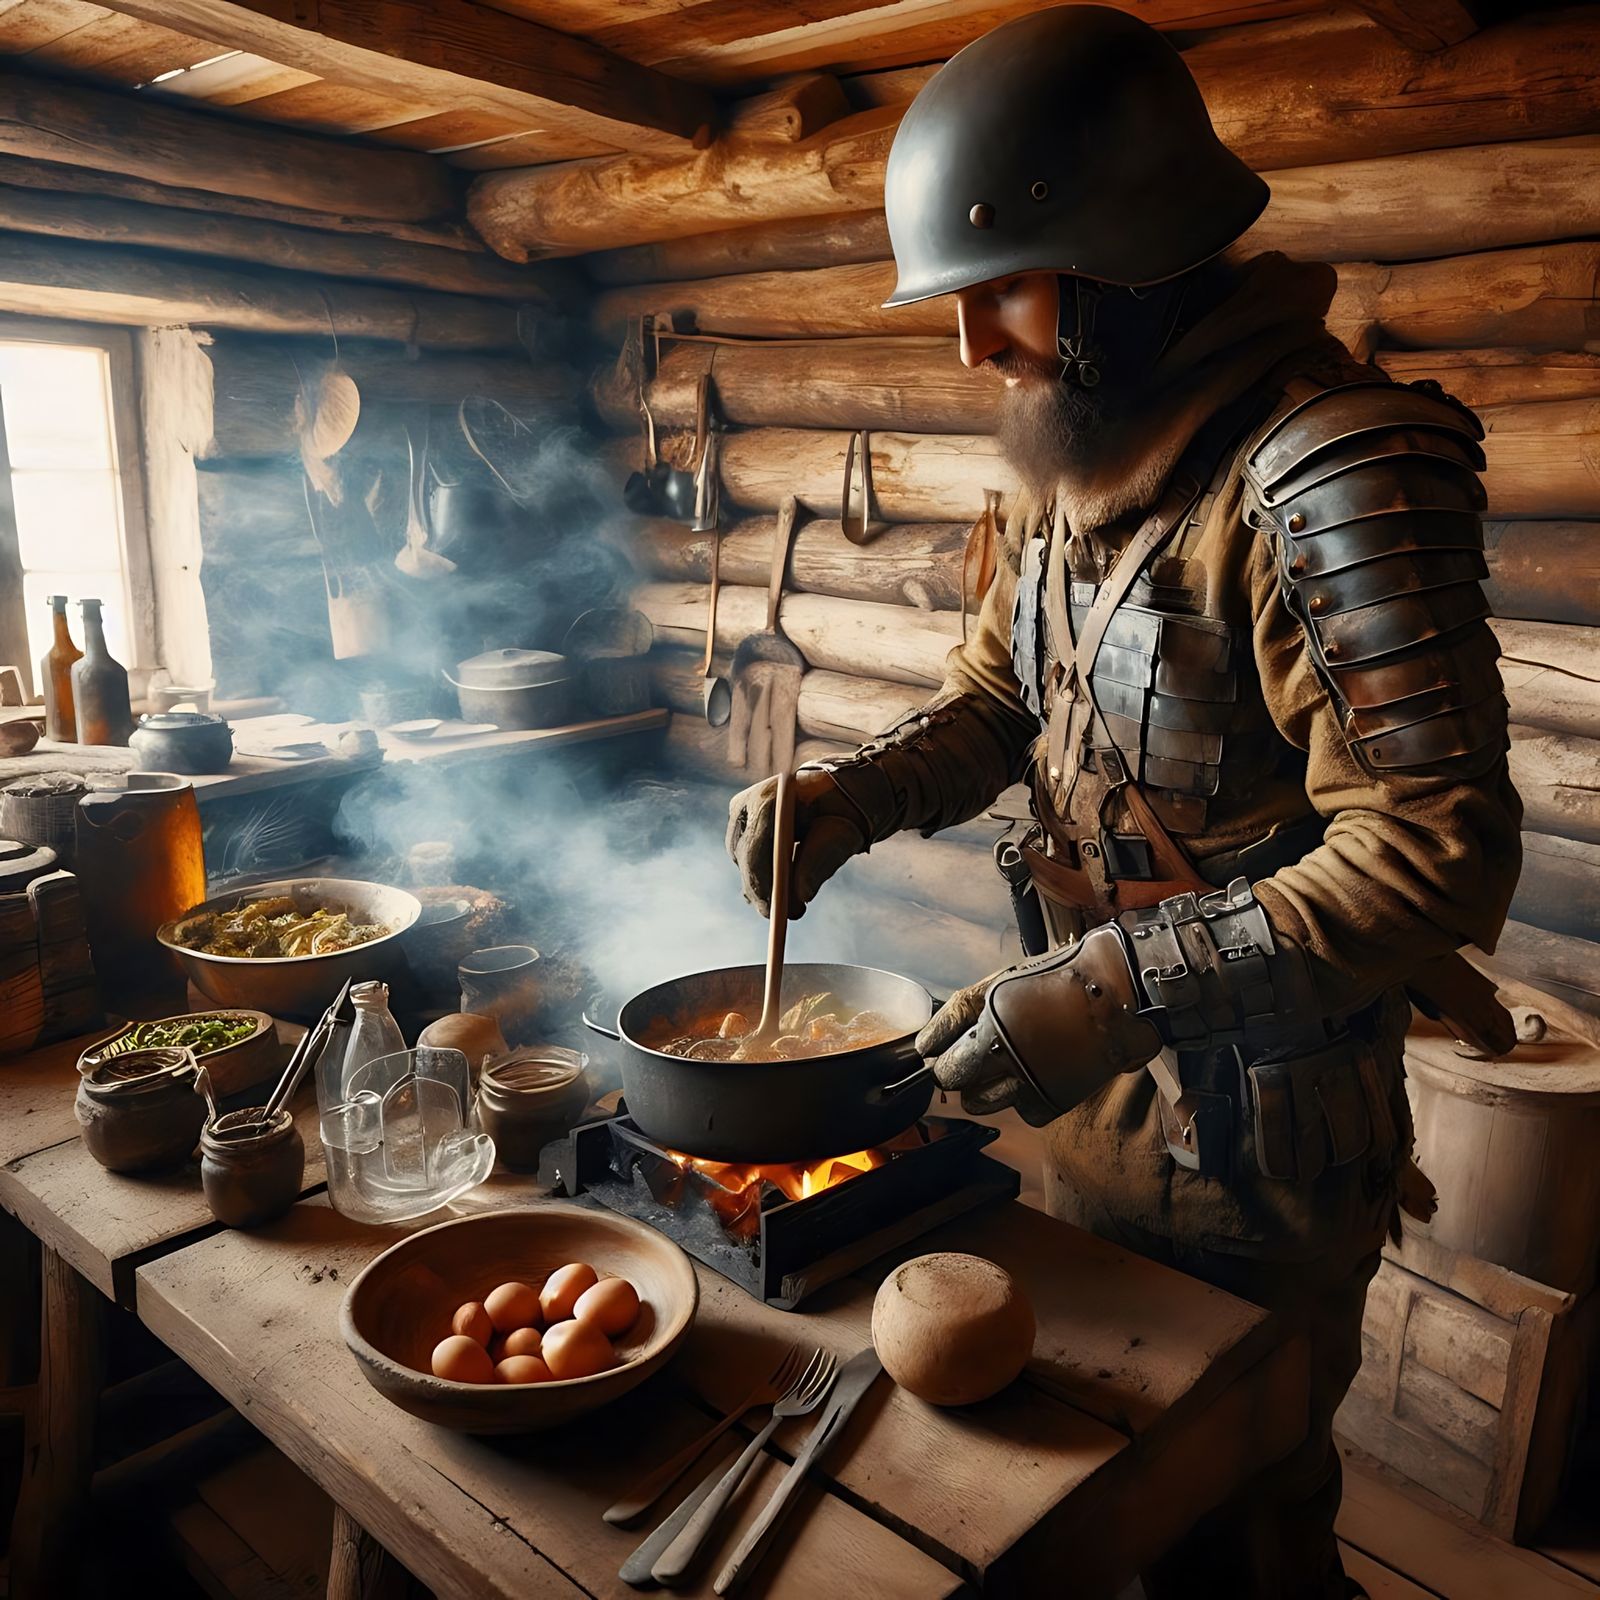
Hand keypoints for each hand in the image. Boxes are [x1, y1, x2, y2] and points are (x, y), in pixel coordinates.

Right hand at [726, 769, 868, 918]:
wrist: (837, 797)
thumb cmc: (842, 813)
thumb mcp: (840, 837)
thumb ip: (819, 863)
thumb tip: (800, 898)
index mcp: (769, 797)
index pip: (754, 846)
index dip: (760, 882)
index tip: (772, 912)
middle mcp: (748, 804)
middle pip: (744, 857)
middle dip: (763, 890)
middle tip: (788, 915)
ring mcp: (741, 817)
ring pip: (743, 861)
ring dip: (762, 886)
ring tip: (790, 908)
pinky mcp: (743, 831)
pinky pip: (746, 861)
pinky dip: (763, 879)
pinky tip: (778, 898)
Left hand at [915, 976, 1057, 1126]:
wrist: (1118, 995)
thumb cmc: (1060, 980)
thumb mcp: (1001, 982)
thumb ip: (961, 1012)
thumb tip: (927, 1042)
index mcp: (990, 1021)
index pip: (939, 1054)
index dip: (936, 1051)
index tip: (936, 1050)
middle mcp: (1006, 1056)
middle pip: (953, 1080)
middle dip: (956, 1068)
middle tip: (971, 1055)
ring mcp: (1028, 1082)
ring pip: (980, 1102)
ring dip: (985, 1087)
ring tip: (1007, 1063)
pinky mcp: (1051, 1101)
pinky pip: (1019, 1112)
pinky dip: (1022, 1098)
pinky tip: (1034, 1073)